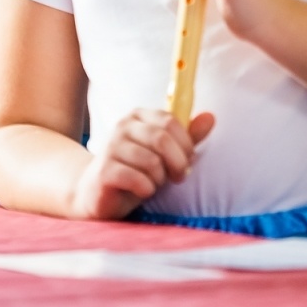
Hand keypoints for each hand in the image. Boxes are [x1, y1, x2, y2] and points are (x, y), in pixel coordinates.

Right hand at [72, 108, 215, 220]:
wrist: (95, 191)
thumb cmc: (135, 170)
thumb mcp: (163, 153)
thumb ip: (187, 136)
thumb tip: (211, 117)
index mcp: (138, 116)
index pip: (170, 121)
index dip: (185, 144)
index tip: (187, 161)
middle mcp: (121, 126)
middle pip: (162, 139)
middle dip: (177, 163)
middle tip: (177, 177)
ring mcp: (110, 147)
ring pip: (152, 162)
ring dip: (159, 179)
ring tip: (152, 183)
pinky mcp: (104, 171)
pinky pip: (138, 180)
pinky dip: (146, 190)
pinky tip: (140, 191)